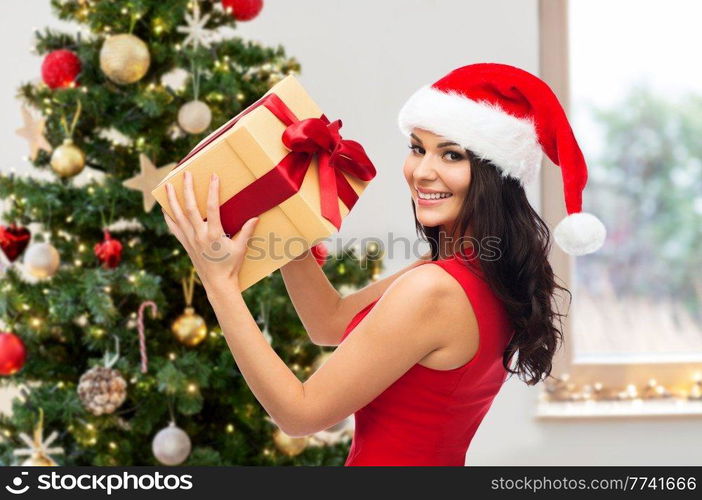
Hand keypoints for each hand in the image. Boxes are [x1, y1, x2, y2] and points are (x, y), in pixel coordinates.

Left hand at [162, 170, 258, 292]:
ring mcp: (190, 239)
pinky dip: (168, 216)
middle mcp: (199, 235)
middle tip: (185, 173)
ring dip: (171, 200)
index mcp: (214, 234)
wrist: (217, 283)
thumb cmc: (230, 266)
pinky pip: (174, 227)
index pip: (213, 207)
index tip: (213, 176)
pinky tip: (164, 207)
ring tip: (167, 185)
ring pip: (177, 216)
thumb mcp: (241, 248)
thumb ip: (247, 231)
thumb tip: (256, 217)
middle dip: (187, 189)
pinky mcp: (185, 244)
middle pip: (190, 208)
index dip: (213, 190)